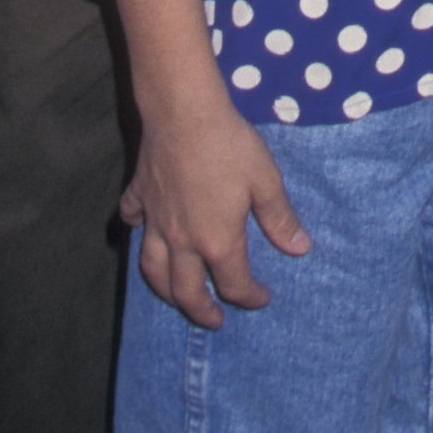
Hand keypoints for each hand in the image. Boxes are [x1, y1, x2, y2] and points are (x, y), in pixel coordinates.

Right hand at [124, 100, 310, 327]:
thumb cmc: (229, 146)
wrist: (184, 113)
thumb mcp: (265, 182)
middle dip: (201, 311)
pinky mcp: (139, 196)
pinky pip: (132, 221)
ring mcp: (155, 220)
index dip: (250, 296)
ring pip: (152, 269)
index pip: (233, 283)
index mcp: (216, 241)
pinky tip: (141, 231)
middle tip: (214, 319)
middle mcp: (181, 240)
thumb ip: (280, 219)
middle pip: (185, 291)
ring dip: (164, 289)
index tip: (263, 298)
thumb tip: (300, 250)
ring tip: (175, 296)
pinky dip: (134, 231)